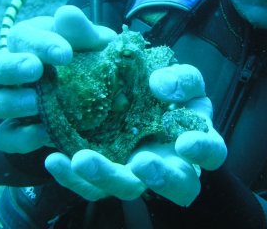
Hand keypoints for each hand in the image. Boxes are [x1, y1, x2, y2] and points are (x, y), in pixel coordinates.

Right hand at [0, 5, 116, 152]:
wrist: (99, 94)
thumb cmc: (92, 59)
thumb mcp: (94, 44)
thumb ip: (82, 31)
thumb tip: (66, 14)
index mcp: (26, 40)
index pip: (21, 37)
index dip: (41, 44)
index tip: (66, 54)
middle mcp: (6, 67)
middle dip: (7, 67)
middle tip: (35, 71)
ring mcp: (4, 100)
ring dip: (5, 102)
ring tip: (36, 103)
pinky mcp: (13, 130)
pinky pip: (2, 137)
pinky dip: (20, 136)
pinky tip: (45, 132)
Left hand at [45, 64, 226, 205]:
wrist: (136, 98)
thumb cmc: (170, 92)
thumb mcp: (183, 79)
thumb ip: (180, 78)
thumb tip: (160, 85)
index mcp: (196, 139)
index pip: (211, 151)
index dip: (202, 150)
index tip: (184, 142)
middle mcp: (172, 165)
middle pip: (175, 185)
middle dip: (160, 177)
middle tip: (140, 163)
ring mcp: (138, 174)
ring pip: (129, 189)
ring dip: (107, 177)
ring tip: (81, 160)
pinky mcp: (108, 176)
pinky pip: (92, 186)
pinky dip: (72, 178)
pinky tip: (55, 159)